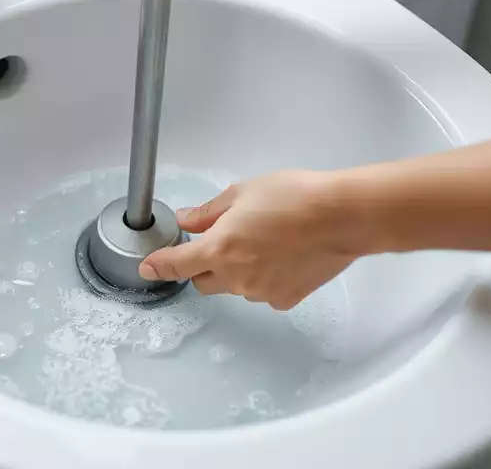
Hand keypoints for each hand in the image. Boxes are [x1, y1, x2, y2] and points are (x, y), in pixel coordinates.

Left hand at [138, 171, 360, 309]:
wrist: (341, 217)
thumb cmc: (295, 198)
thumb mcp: (242, 193)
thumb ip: (209, 211)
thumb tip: (189, 220)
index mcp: (220, 249)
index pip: (177, 264)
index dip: (159, 266)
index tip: (149, 267)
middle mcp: (237, 277)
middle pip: (203, 281)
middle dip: (204, 264)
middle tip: (222, 239)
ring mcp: (262, 292)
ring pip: (235, 286)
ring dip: (236, 270)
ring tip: (263, 240)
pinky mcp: (286, 299)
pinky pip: (263, 292)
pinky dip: (264, 277)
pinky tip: (283, 255)